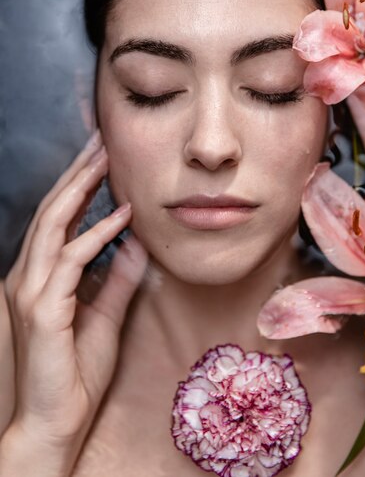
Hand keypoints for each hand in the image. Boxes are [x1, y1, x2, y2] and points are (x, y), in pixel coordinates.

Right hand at [3, 132, 146, 448]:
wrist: (56, 421)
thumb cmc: (75, 373)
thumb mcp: (105, 316)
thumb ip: (117, 280)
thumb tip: (137, 246)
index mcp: (40, 277)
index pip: (58, 219)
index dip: (78, 185)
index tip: (101, 157)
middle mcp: (29, 277)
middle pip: (53, 211)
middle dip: (77, 173)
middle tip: (101, 141)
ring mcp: (31, 291)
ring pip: (54, 225)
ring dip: (81, 189)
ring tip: (106, 160)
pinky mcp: (43, 311)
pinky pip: (70, 261)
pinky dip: (96, 234)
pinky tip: (121, 216)